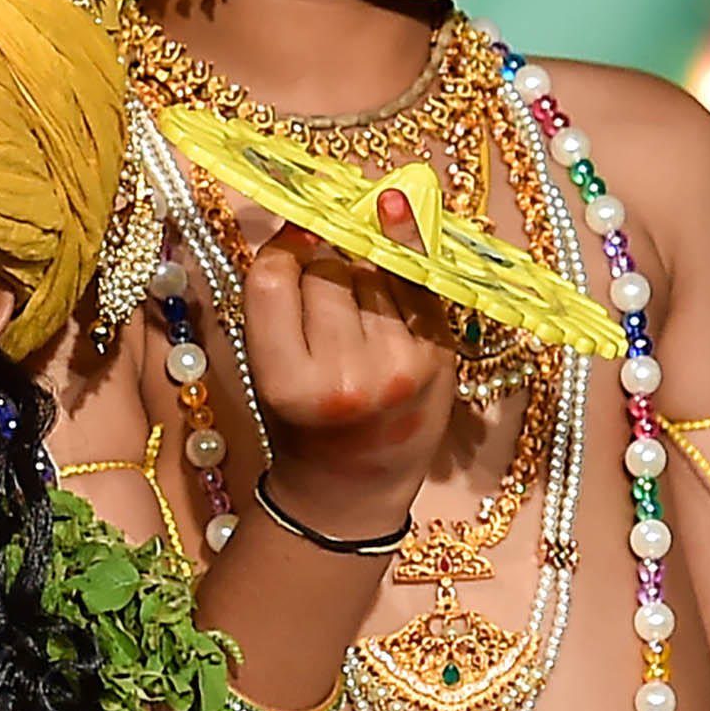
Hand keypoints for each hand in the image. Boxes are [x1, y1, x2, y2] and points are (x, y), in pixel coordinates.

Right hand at [231, 218, 452, 540]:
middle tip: (319, 281)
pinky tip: (397, 230)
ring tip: (354, 300)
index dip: (280, 249)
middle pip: (325, 271)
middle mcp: (347, 375)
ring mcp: (401, 364)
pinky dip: (401, 266)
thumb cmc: (302, 427)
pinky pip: (416, 283)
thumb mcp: (269, 371)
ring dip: (361, 267)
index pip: (273, 280)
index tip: (289, 238)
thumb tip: (310, 221)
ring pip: (372, 270)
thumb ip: (279, 303)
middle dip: (320, 262)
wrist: (353, 489)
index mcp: (287, 382)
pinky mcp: (440, 356)